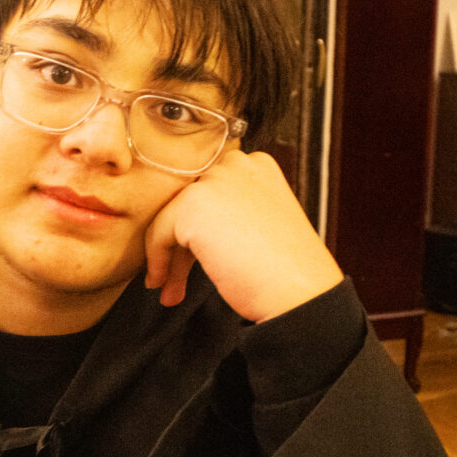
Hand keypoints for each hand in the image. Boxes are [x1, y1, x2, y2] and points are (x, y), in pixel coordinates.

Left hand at [144, 150, 343, 322]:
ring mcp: (214, 181)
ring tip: (170, 290)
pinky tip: (164, 283)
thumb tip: (184, 231)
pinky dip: (157, 260)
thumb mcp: (256, 226)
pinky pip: (158, 233)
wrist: (299, 292)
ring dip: (168, 257)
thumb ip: (224, 216)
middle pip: (188, 205)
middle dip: (180, 246)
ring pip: (170, 218)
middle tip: (174, 281)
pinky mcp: (193, 204)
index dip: (197, 232)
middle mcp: (235, 164)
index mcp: (256, 166)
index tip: (193, 261)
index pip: (209, 194)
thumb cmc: (284, 271)